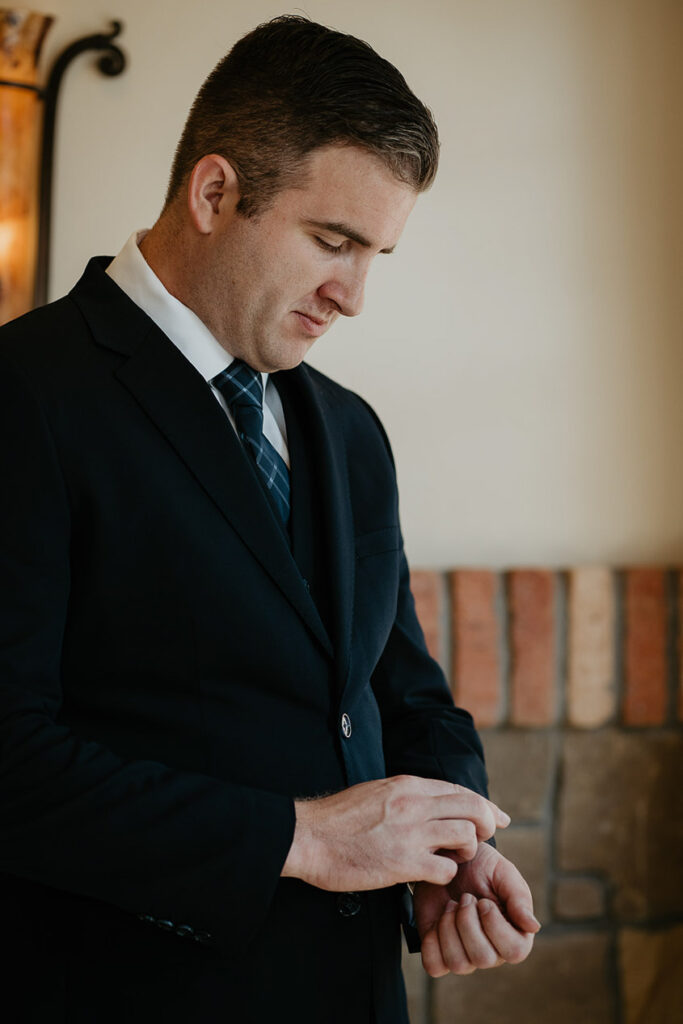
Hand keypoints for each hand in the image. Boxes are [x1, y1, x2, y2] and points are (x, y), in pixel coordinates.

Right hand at [281, 775, 509, 891]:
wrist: (309, 836)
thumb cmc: (338, 819)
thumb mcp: (376, 792)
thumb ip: (405, 796)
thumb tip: (428, 803)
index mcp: (407, 785)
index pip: (459, 789)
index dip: (484, 804)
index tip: (498, 817)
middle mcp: (414, 804)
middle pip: (473, 807)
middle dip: (487, 823)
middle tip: (483, 838)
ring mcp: (411, 833)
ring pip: (466, 835)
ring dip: (466, 850)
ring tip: (452, 858)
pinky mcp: (403, 863)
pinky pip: (446, 869)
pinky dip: (445, 874)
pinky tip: (431, 874)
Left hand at [415, 842, 539, 976]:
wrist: (449, 860)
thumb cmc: (482, 867)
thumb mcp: (503, 873)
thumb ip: (519, 898)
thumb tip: (534, 927)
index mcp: (514, 934)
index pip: (515, 951)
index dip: (496, 926)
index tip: (484, 901)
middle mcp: (492, 950)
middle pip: (483, 959)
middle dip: (468, 923)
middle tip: (465, 898)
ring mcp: (465, 954)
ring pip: (458, 964)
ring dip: (449, 928)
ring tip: (451, 905)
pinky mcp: (439, 952)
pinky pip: (435, 966)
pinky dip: (431, 943)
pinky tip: (437, 918)